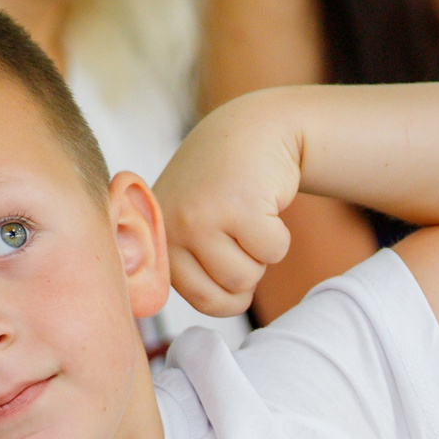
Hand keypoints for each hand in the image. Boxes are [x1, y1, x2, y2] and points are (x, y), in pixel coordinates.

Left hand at [154, 99, 302, 315]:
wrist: (252, 131)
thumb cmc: (221, 185)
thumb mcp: (185, 220)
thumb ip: (181, 262)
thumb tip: (212, 307)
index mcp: (157, 238)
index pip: (201, 301)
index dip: (231, 291)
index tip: (230, 258)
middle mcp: (174, 227)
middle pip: (230, 291)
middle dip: (248, 268)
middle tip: (239, 228)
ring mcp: (205, 216)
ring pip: (250, 275)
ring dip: (262, 251)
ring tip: (248, 214)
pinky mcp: (240, 206)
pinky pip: (274, 251)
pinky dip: (280, 234)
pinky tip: (264, 203)